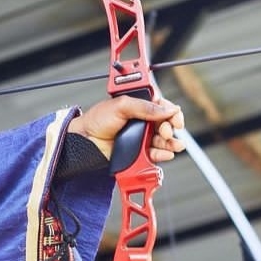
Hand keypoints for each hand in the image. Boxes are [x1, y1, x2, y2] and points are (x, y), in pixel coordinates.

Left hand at [67, 96, 185, 161]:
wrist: (85, 140)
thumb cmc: (97, 121)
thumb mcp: (121, 105)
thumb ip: (144, 106)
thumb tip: (166, 108)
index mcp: (138, 106)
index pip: (161, 106)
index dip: (170, 111)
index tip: (175, 116)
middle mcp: (142, 121)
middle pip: (165, 124)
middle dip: (170, 127)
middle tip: (167, 131)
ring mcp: (141, 138)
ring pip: (163, 140)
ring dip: (171, 142)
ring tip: (173, 144)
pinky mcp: (138, 152)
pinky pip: (155, 154)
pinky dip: (163, 154)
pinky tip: (166, 153)